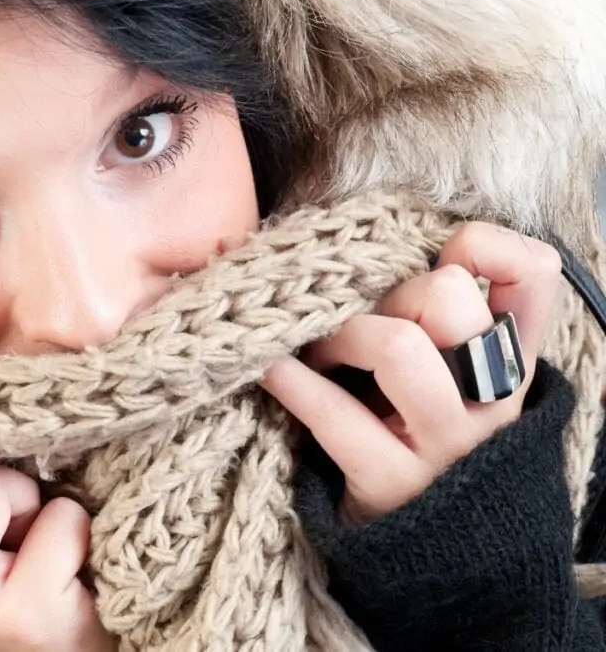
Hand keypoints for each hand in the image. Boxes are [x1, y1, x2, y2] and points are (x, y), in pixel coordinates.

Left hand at [260, 223, 561, 522]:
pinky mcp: (391, 484)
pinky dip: (291, 381)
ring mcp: (445, 446)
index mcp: (513, 364)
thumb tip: (379, 250)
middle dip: (392, 292)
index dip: (485, 246)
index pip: (532, 275)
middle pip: (450, 299)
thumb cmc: (427, 439)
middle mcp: (493, 401)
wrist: (439, 559)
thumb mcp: (455, 380)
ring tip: (321, 352)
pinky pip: (336, 416)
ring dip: (345, 335)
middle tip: (362, 317)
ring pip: (400, 348)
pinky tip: (272, 370)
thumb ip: (443, 321)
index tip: (441, 256)